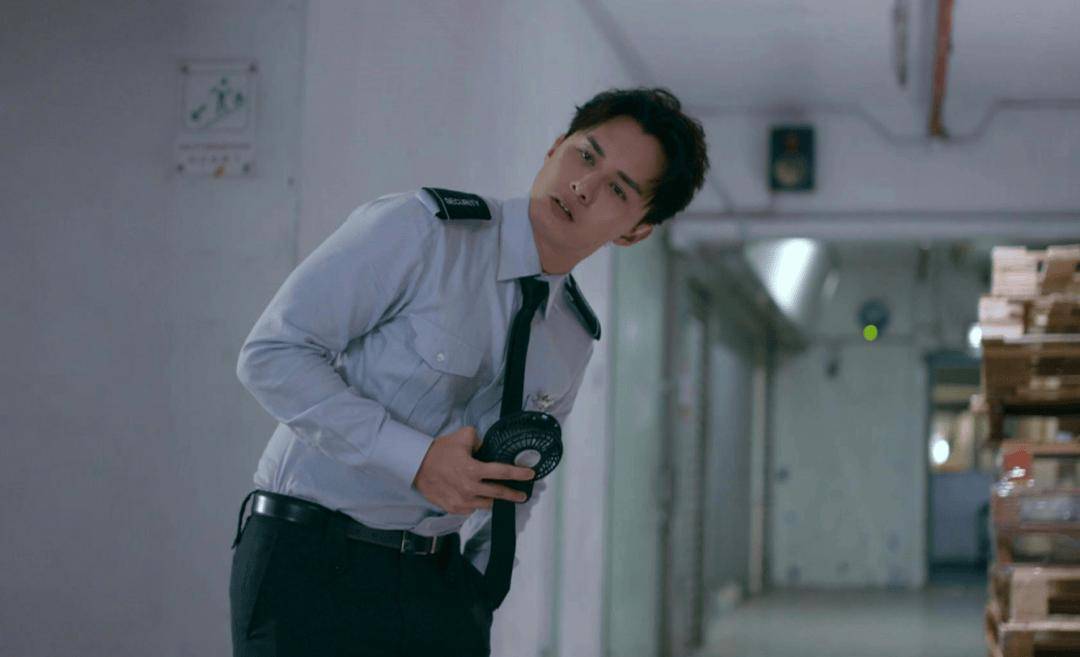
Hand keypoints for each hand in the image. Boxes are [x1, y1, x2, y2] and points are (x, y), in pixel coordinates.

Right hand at [413, 426, 534, 514]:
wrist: (416, 466)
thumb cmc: (439, 451)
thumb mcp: (462, 437)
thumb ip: (479, 440)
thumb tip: (486, 448)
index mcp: (473, 470)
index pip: (502, 472)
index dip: (518, 474)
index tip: (530, 475)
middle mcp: (470, 488)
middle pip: (498, 494)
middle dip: (513, 495)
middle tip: (522, 496)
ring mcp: (462, 501)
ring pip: (486, 504)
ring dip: (493, 499)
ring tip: (497, 495)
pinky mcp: (454, 508)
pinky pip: (471, 509)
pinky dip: (476, 503)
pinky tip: (475, 496)